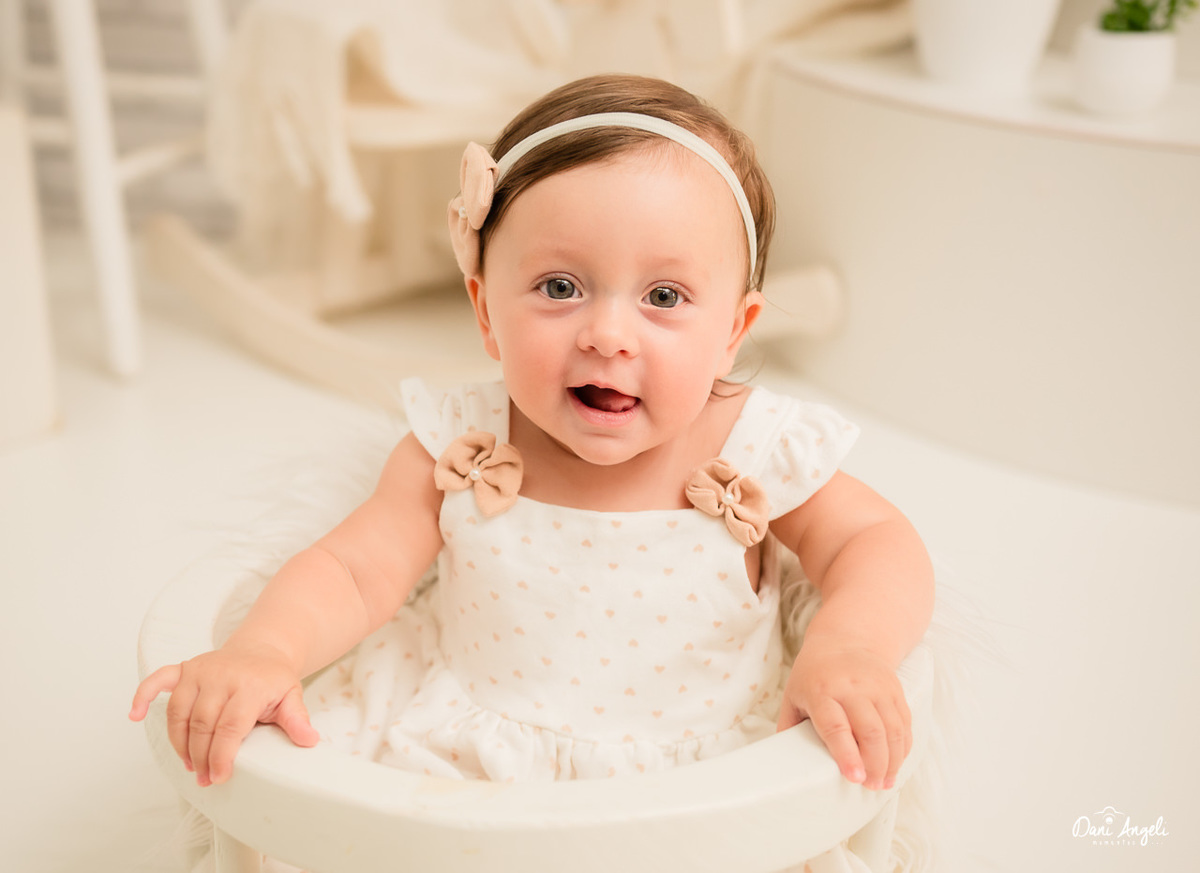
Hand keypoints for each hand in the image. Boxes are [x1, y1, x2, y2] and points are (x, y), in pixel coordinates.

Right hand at [129, 643, 318, 786]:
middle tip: (204, 778)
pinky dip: (143, 695)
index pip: (229, 727)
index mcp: (248, 685)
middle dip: (201, 756)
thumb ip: (297, 719)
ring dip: (179, 743)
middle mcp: (221, 676)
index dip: (222, 756)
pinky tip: (133, 715)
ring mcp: (200, 670)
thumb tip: (309, 740)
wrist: (262, 649)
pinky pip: (158, 679)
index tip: (220, 777)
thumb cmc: (273, 679)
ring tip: (189, 764)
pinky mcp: (184, 668)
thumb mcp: (292, 697)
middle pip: (202, 724)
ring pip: (179, 712)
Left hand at [776, 642, 911, 790]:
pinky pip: (904, 723)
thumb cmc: (813, 674)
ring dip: (893, 761)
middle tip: (871, 787)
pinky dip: (903, 747)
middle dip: (875, 765)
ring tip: (885, 782)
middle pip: (871, 732)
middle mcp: (853, 687)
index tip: (855, 778)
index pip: (837, 727)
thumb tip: (784, 765)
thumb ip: (790, 727)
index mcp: (822, 690)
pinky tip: (896, 762)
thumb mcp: (793, 695)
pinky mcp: (895, 689)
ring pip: (893, 730)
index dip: (847, 755)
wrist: (844, 640)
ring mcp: (878, 687)